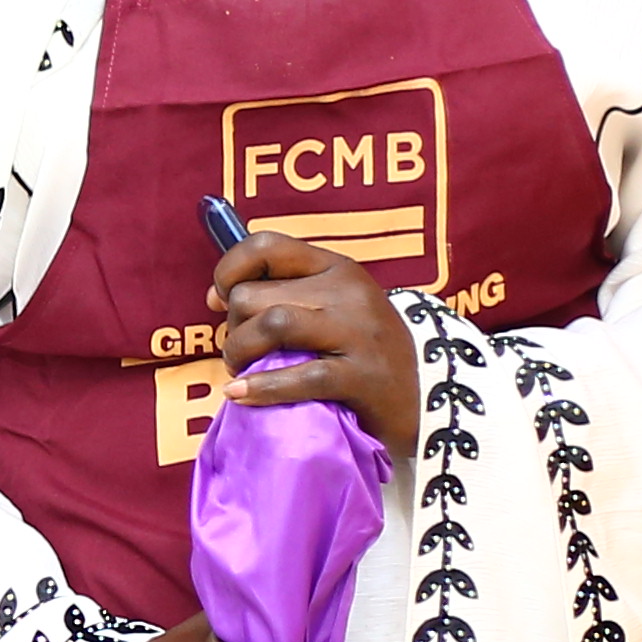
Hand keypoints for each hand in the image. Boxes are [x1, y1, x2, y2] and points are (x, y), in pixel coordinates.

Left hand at [207, 231, 415, 449]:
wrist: (427, 395)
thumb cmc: (364, 352)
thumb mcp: (332, 309)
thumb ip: (280, 294)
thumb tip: (214, 296)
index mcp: (335, 268)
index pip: (266, 246)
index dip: (229, 270)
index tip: (220, 299)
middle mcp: (347, 292)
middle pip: (255, 295)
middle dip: (232, 326)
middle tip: (240, 351)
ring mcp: (358, 332)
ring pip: (272, 323)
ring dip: (240, 351)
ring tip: (240, 371)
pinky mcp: (363, 376)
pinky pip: (299, 375)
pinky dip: (261, 388)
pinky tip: (241, 395)